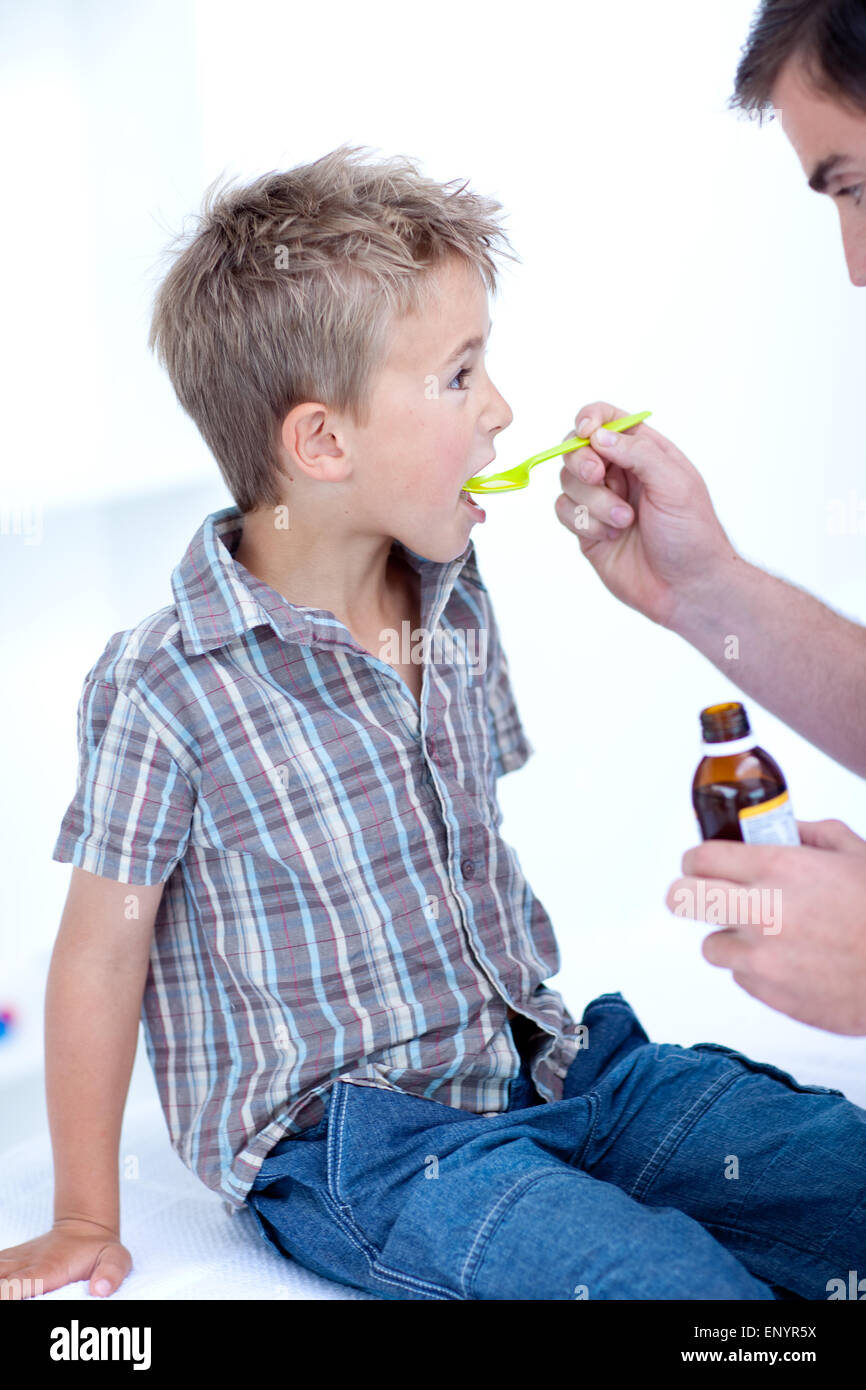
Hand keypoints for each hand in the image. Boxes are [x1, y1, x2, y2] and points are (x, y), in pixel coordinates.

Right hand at [0, 1218, 131, 1298]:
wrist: (84, 1226)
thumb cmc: (99, 1250)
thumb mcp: (116, 1258)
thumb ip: (112, 1272)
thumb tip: (100, 1290)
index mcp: (50, 1268)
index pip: (21, 1283)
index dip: (8, 1293)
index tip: (5, 1299)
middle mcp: (27, 1263)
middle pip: (1, 1279)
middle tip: (4, 1297)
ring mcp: (16, 1261)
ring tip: (2, 1293)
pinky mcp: (10, 1261)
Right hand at [554, 400, 735, 627]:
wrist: (686, 588)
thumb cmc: (692, 534)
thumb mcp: (674, 484)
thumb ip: (637, 452)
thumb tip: (597, 435)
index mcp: (645, 452)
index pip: (607, 419)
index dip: (590, 419)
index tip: (587, 432)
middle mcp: (620, 472)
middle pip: (577, 447)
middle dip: (582, 461)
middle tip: (599, 478)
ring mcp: (600, 500)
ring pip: (568, 481)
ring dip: (593, 502)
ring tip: (624, 522)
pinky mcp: (587, 529)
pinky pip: (563, 511)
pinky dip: (584, 523)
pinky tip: (610, 537)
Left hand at [665, 819, 865, 1035]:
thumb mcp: (854, 853)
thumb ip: (810, 833)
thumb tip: (780, 827)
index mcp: (780, 868)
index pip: (700, 857)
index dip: (695, 859)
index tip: (700, 864)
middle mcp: (763, 911)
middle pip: (681, 899)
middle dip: (687, 894)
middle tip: (703, 896)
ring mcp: (763, 957)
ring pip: (710, 945)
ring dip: (729, 939)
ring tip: (764, 935)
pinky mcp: (770, 993)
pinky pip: (742, 977)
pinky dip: (756, 969)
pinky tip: (789, 960)